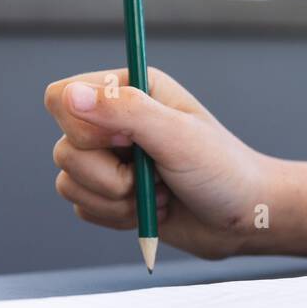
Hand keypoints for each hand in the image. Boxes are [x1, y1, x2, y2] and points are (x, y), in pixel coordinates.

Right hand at [44, 67, 272, 258]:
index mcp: (130, 89)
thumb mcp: (178, 135)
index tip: (127, 143)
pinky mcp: (110, 193)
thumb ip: (125, 111)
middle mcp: (114, 121)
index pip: (61, 98)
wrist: (245, 218)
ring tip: (160, 194)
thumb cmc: (222, 170)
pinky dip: (119, 217)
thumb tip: (70, 96)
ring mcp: (110, 159)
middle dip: (111, 176)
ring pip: (68, 183)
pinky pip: (83, 208)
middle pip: (64, 149)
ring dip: (119, 201)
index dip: (82, 128)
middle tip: (154, 176)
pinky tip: (155, 210)